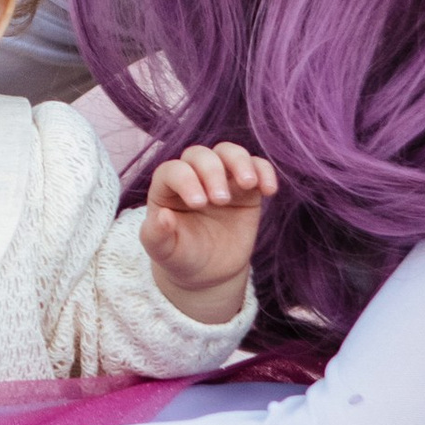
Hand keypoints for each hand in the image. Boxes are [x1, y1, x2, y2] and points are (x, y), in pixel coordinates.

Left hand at [141, 141, 274, 320]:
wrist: (210, 272)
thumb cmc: (181, 256)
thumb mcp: (164, 251)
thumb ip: (156, 235)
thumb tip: (162, 216)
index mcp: (167, 188)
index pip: (173, 170)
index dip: (185, 180)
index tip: (198, 204)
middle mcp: (193, 176)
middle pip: (201, 155)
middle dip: (212, 172)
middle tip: (221, 201)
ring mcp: (221, 179)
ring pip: (229, 152)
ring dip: (240, 162)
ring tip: (249, 184)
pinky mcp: (246, 188)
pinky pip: (257, 167)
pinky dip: (265, 172)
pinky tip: (269, 190)